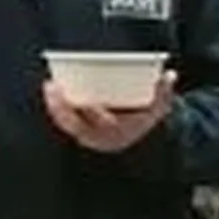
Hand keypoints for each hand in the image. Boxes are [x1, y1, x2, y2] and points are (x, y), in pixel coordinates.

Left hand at [43, 70, 176, 152]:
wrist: (141, 143)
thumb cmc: (147, 120)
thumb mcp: (159, 108)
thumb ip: (164, 92)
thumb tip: (169, 75)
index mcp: (119, 132)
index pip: (103, 123)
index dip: (94, 113)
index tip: (86, 100)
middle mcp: (102, 138)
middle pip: (77, 126)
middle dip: (63, 108)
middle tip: (54, 87)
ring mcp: (90, 138)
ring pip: (68, 126)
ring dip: (56, 108)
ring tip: (49, 86)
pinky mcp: (82, 134)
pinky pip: (66, 124)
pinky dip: (57, 110)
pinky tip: (51, 93)